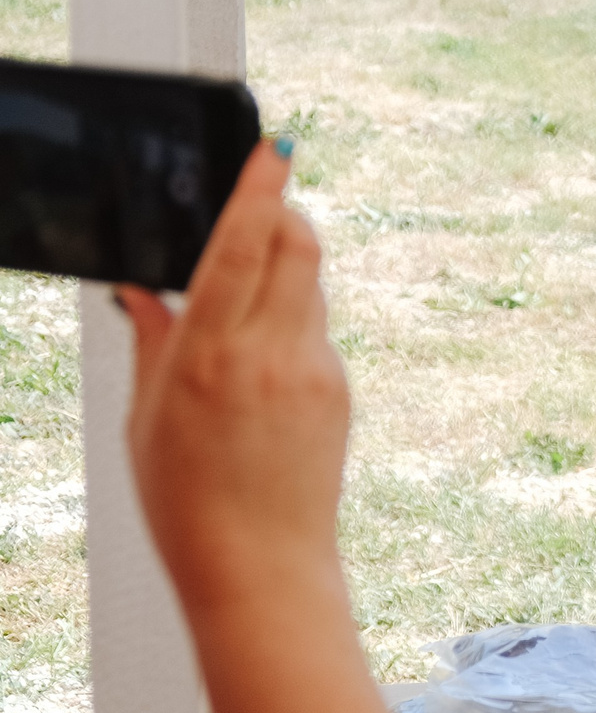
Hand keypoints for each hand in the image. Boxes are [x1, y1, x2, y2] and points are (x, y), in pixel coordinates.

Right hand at [117, 143, 349, 604]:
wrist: (260, 566)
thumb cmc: (186, 500)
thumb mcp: (145, 417)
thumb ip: (151, 341)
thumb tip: (140, 288)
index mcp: (210, 356)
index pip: (243, 247)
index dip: (260, 189)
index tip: (275, 146)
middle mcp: (269, 354)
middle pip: (297, 247)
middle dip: (283, 212)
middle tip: (263, 203)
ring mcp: (314, 370)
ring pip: (310, 285)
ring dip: (285, 267)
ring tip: (245, 294)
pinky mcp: (339, 389)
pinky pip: (316, 330)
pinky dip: (292, 321)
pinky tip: (260, 362)